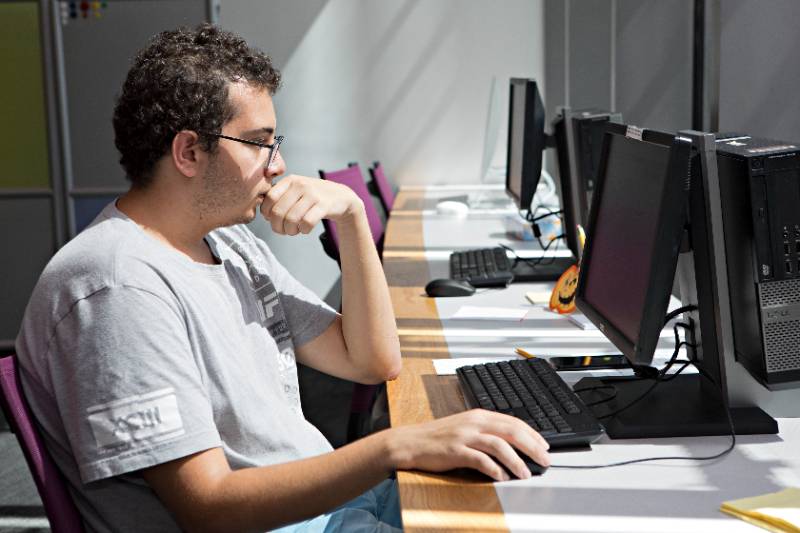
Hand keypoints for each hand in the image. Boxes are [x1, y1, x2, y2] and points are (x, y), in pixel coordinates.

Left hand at [261, 175, 362, 235]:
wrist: (341, 197)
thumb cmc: (313, 198)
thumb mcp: (296, 191)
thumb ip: (280, 198)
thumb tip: (265, 215)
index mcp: (290, 181)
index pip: (269, 198)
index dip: (267, 214)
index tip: (272, 220)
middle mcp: (300, 185)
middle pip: (278, 212)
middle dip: (277, 227)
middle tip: (283, 231)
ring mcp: (313, 194)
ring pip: (291, 219)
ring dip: (290, 231)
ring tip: (294, 231)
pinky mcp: (324, 205)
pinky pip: (306, 223)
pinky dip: (303, 230)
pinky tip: (305, 229)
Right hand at [387, 409, 549, 480]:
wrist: (411, 442)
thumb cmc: (438, 437)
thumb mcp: (465, 427)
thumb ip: (486, 432)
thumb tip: (511, 444)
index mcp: (478, 415)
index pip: (512, 422)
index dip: (532, 434)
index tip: (544, 445)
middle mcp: (474, 422)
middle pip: (510, 431)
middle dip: (532, 446)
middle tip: (544, 459)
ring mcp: (464, 436)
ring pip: (498, 445)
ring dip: (516, 460)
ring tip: (526, 473)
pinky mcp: (455, 451)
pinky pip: (480, 460)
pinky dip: (494, 469)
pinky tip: (502, 476)